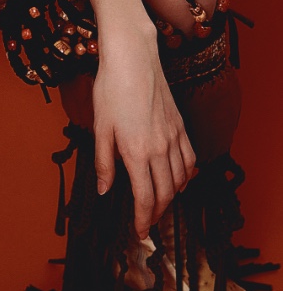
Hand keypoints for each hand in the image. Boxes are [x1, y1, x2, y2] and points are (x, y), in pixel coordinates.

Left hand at [93, 33, 196, 238]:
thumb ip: (104, 162)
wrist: (133, 59)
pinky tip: (178, 179)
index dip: (142, 219)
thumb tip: (104, 190)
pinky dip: (186, 175)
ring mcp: (174, 137)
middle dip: (156, 212)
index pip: (144, 198)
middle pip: (165, 193)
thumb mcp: (100, 128)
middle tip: (146, 222)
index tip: (138, 231)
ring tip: (159, 203)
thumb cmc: (111, 90)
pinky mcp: (180, 126)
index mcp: (136, 152)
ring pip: (181, 179)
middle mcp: (160, 149)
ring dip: (171, 196)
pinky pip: (190, 159)